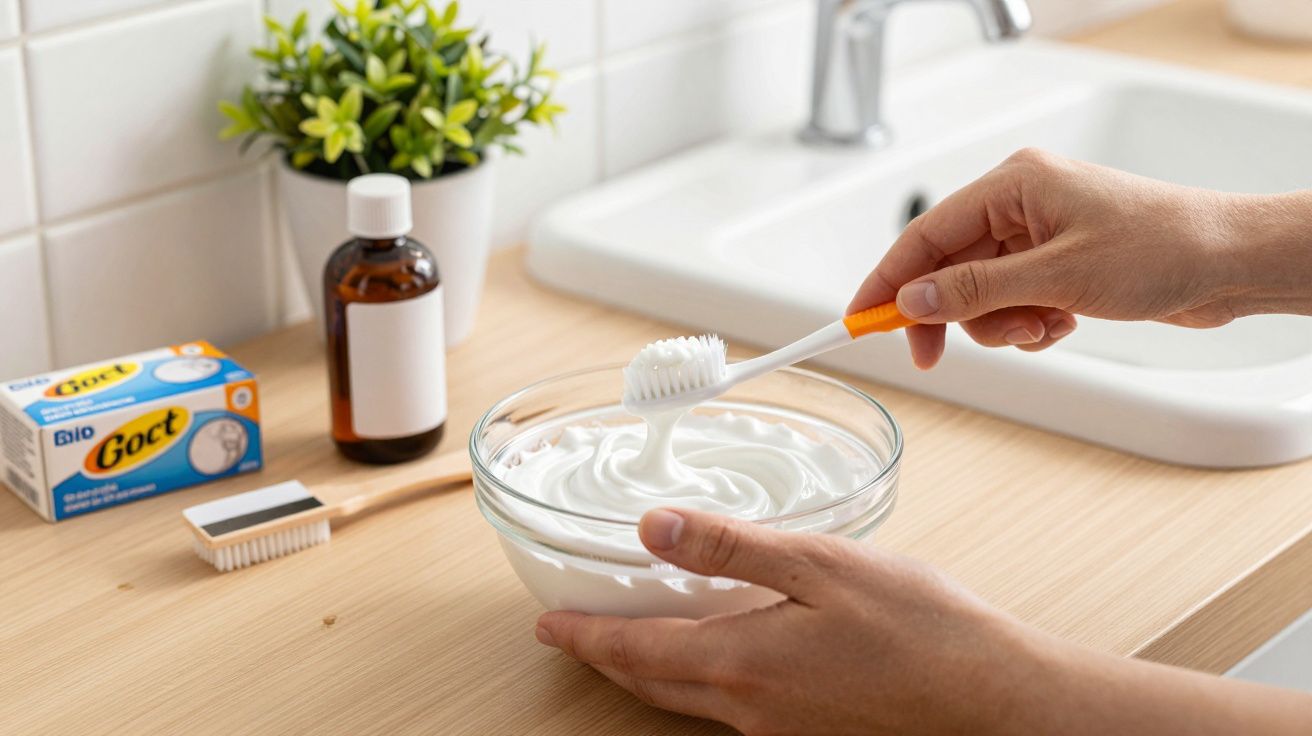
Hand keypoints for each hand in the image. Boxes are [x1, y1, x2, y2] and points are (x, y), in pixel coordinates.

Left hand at [534, 509, 1311, 734]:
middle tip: (578, 634)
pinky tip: (721, 658)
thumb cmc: (922, 629)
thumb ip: (730, 549)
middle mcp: (749, 708)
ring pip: (688, 701)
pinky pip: (732, 710)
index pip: (633, 652)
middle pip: (651, 684)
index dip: (584, 636)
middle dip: (608, 658)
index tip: (549, 625)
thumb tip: (653, 528)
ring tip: (634, 643)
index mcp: (740, 663)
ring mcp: (779, 729)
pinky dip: (701, 682)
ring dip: (650, 672)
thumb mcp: (820, 565)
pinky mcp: (810, 733)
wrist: (995, 701)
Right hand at [848, 148, 1311, 368]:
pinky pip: (1012, 305)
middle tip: (932, 356)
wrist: (1230, 263)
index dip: (886, 279)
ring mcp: (1038, 237)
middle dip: (952, 315)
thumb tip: (913, 300)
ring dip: (1001, 325)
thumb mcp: (1057, 275)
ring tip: (1044, 326)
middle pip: (948, 269)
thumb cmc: (1162, 247)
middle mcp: (1020, 206)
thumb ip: (976, 290)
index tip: (858, 317)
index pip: (925, 234)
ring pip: (979, 295)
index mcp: (1013, 185)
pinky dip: (1029, 325)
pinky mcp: (1056, 265)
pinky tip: (1063, 323)